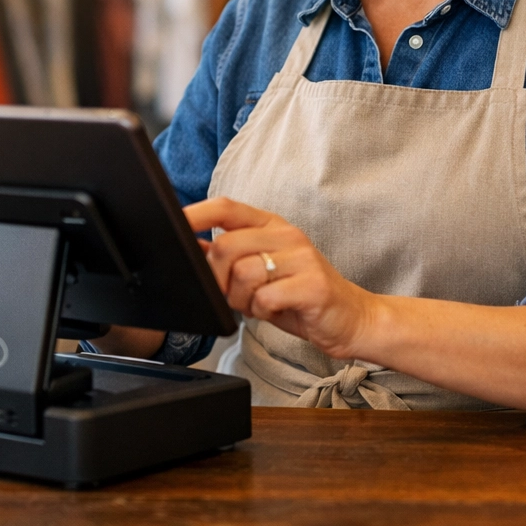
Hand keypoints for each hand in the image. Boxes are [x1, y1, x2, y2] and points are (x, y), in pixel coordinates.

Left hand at [186, 197, 378, 359]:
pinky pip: (265, 297)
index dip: (196, 215)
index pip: (226, 207)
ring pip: (243, 273)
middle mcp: (288, 235)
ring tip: (257, 304)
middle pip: (227, 246)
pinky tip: (274, 310)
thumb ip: (228, 257)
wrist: (352, 318)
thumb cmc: (301, 294)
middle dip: (218, 279)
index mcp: (272, 225)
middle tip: (231, 295)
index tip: (174, 225)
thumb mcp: (261, 270)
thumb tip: (188, 244)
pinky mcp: (313, 285)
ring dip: (241, 299)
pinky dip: (261, 310)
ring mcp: (303, 258)